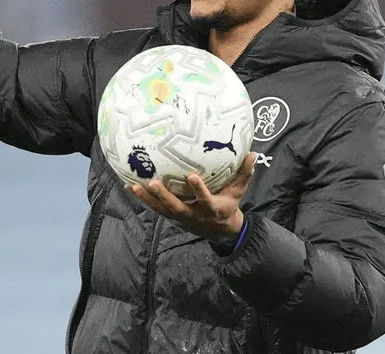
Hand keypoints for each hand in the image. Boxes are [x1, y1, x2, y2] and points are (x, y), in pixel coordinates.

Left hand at [128, 152, 256, 241]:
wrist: (220, 232)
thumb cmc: (228, 206)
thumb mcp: (238, 192)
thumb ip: (244, 173)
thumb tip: (253, 153)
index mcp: (211, 208)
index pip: (204, 199)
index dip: (198, 190)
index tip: (191, 177)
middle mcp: (193, 215)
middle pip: (176, 207)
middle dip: (164, 196)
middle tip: (153, 183)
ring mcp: (181, 218)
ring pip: (162, 209)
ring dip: (148, 199)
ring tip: (135, 186)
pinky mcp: (173, 217)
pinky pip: (156, 209)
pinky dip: (145, 200)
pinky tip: (131, 187)